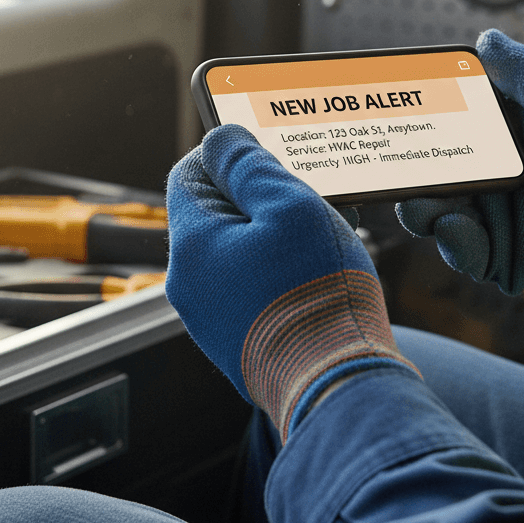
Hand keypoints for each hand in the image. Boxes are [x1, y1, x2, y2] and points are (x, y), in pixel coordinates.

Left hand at [165, 124, 416, 439]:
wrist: (334, 384)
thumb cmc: (315, 294)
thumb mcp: (289, 206)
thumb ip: (249, 165)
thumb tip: (221, 138)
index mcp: (193, 244)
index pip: (190, 175)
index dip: (227, 156)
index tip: (266, 155)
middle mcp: (189, 285)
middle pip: (214, 216)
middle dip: (257, 200)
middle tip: (304, 200)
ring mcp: (211, 320)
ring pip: (235, 255)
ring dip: (270, 238)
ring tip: (316, 242)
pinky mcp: (237, 344)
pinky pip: (249, 290)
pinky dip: (276, 275)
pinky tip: (313, 279)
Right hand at [397, 30, 523, 328]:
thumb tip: (485, 39)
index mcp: (507, 130)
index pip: (449, 116)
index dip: (419, 110)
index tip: (389, 102)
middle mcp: (494, 170)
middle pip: (429, 165)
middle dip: (406, 165)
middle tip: (389, 163)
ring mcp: (494, 215)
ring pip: (433, 209)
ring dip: (421, 205)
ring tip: (422, 204)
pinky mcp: (498, 255)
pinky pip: (458, 248)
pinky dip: (452, 241)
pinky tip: (460, 230)